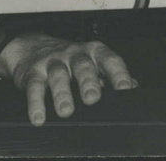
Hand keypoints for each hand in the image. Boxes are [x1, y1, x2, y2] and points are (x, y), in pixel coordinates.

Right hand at [0, 32, 136, 125]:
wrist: (31, 47)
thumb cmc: (70, 60)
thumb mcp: (92, 62)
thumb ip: (111, 75)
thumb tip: (134, 88)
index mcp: (93, 53)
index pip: (108, 59)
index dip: (117, 73)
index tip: (124, 88)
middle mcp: (74, 54)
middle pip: (83, 65)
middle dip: (88, 81)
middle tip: (92, 98)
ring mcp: (53, 62)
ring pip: (58, 75)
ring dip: (62, 93)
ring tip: (65, 111)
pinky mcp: (33, 72)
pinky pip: (34, 86)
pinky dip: (36, 103)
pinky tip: (38, 117)